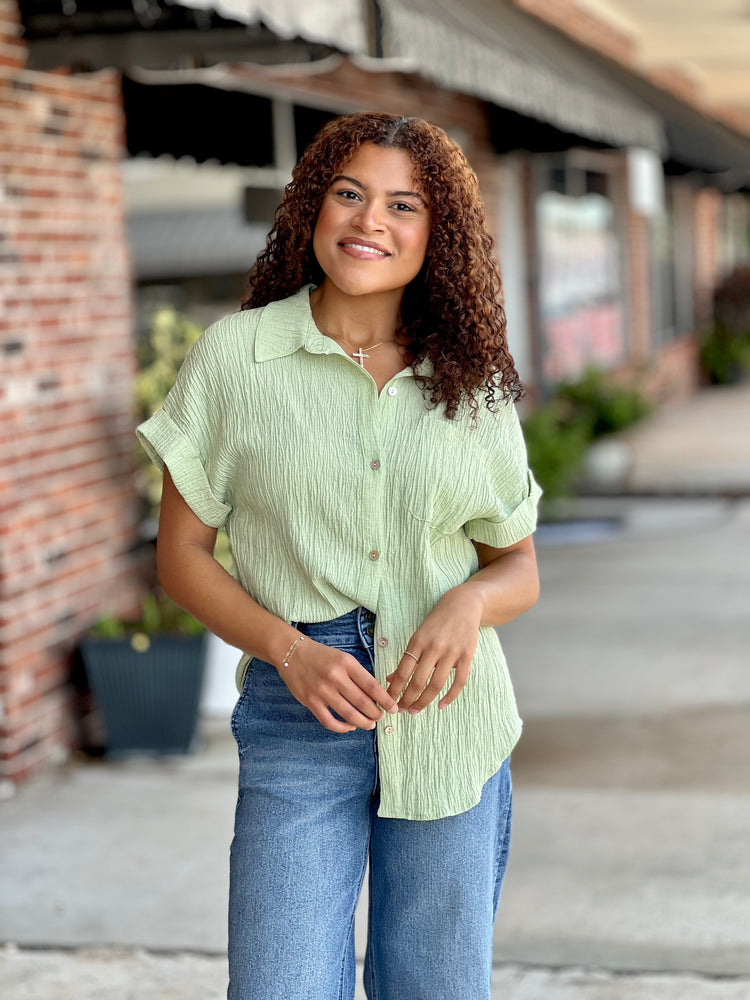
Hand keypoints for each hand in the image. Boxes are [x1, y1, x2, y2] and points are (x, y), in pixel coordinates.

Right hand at [278, 637, 398, 732]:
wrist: (291, 652)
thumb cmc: (322, 656)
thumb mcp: (343, 658)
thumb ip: (357, 675)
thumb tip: (375, 696)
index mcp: (346, 663)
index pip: (371, 685)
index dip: (384, 700)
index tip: (393, 708)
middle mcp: (335, 677)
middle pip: (362, 702)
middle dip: (376, 714)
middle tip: (381, 717)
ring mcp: (322, 690)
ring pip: (348, 714)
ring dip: (363, 722)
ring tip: (370, 724)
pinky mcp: (310, 701)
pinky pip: (329, 721)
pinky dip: (342, 728)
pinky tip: (350, 727)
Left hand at [386, 587, 481, 712]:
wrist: (463, 604)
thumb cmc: (437, 622)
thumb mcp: (418, 635)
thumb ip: (407, 658)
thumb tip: (391, 679)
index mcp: (418, 641)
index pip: (403, 671)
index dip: (395, 690)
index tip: (389, 702)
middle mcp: (434, 647)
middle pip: (418, 681)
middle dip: (408, 700)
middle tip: (402, 711)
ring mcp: (452, 652)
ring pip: (436, 684)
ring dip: (424, 701)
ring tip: (416, 710)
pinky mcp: (467, 655)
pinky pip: (459, 681)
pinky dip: (450, 696)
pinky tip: (441, 705)